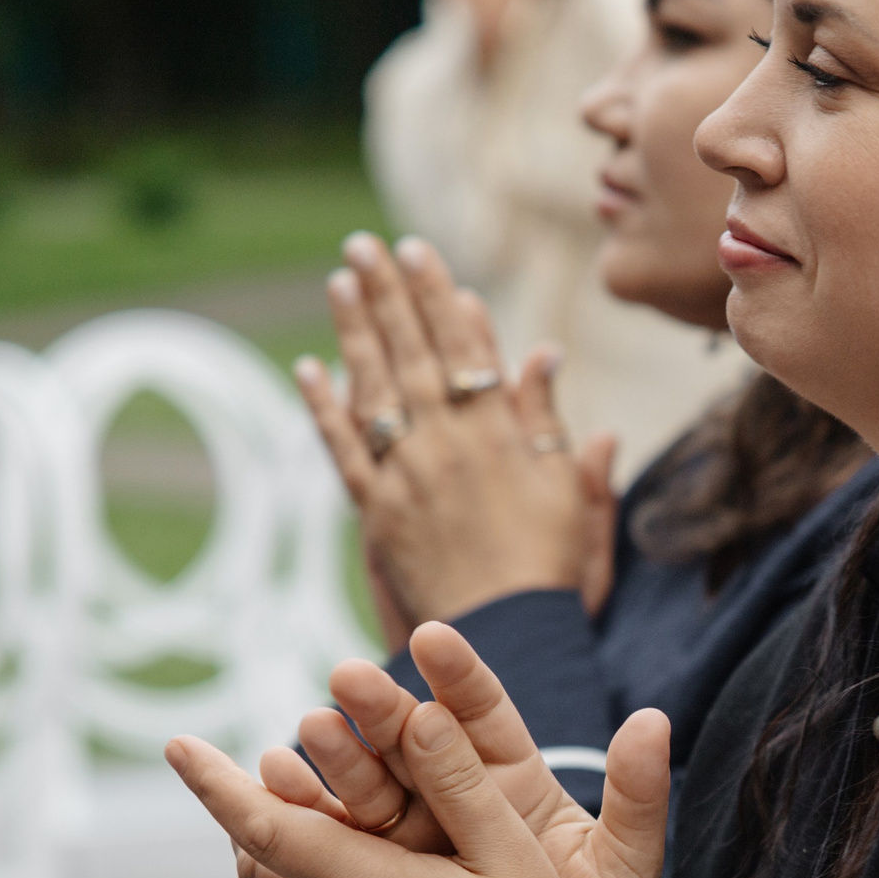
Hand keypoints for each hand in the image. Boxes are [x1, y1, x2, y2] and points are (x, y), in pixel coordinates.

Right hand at [266, 623, 668, 877]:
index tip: (432, 640)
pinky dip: (307, 817)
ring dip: (335, 758)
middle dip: (380, 708)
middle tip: (349, 680)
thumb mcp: (624, 870)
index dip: (458, 676)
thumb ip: (638, 798)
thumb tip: (656, 720)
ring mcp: (408, 838)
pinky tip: (276, 792)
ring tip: (309, 731)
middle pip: (411, 742)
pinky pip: (337, 842)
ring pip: (366, 785)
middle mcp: (453, 798)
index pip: (482, 714)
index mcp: (513, 781)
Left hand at [294, 233, 618, 631]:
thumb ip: (548, 418)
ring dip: (355, 331)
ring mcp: (406, 474)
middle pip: (411, 352)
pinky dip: (324, 407)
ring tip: (340, 282)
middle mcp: (447, 442)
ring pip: (375, 388)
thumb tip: (542, 351)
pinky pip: (343, 449)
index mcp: (498, 432)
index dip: (438, 295)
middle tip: (364, 245)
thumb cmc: (549, 564)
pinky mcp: (376, 511)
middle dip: (387, 294)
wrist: (505, 632)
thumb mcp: (568, 488)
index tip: (419, 252)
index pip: (464, 345)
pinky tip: (310, 369)